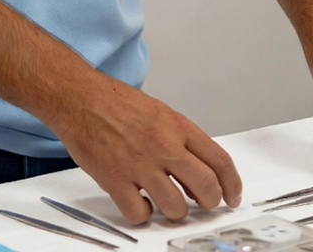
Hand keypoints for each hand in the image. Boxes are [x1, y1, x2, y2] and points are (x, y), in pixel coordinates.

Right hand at [43, 74, 241, 223]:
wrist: (80, 98)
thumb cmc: (117, 104)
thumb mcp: (161, 113)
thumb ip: (183, 141)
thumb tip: (199, 171)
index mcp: (178, 127)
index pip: (220, 161)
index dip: (232, 185)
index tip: (232, 196)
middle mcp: (164, 146)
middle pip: (205, 187)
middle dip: (209, 203)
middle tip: (204, 205)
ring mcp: (140, 165)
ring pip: (175, 207)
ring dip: (175, 211)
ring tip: (168, 204)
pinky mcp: (115, 179)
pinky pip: (139, 213)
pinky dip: (143, 214)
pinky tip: (140, 203)